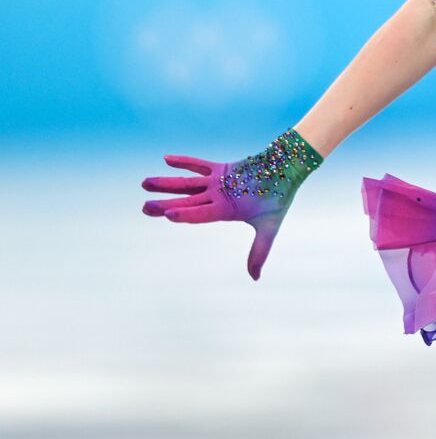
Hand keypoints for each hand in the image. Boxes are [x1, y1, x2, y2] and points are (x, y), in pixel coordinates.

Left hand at [141, 129, 322, 280]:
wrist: (287, 171)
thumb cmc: (279, 198)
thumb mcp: (268, 227)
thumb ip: (259, 252)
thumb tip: (254, 279)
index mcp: (225, 212)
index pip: (199, 214)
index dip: (184, 213)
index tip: (165, 214)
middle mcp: (217, 198)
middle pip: (186, 201)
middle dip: (164, 204)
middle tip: (144, 208)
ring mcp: (218, 184)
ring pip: (187, 184)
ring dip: (166, 183)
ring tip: (144, 183)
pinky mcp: (222, 170)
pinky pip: (199, 165)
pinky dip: (184, 162)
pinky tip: (165, 160)